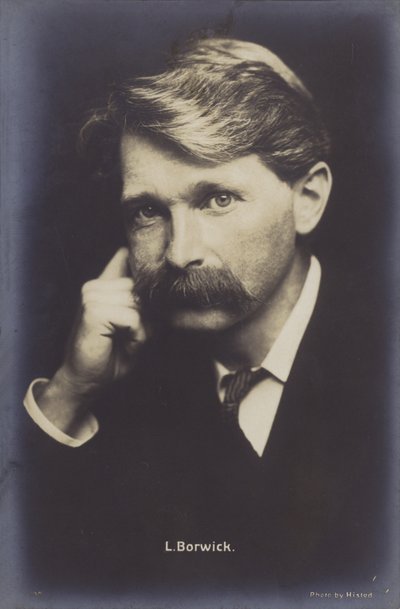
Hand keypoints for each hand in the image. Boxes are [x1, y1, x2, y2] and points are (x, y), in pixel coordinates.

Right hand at [59, 247, 145, 394]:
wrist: (87, 381)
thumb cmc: (114, 355)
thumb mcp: (138, 323)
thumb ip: (146, 301)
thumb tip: (167, 280)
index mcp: (104, 283)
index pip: (127, 255)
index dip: (147, 268)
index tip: (156, 278)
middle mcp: (95, 285)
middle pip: (143, 288)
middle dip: (148, 315)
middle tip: (134, 336)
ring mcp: (91, 296)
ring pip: (139, 303)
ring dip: (142, 328)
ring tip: (127, 341)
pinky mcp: (92, 311)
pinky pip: (133, 317)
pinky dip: (136, 335)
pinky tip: (123, 344)